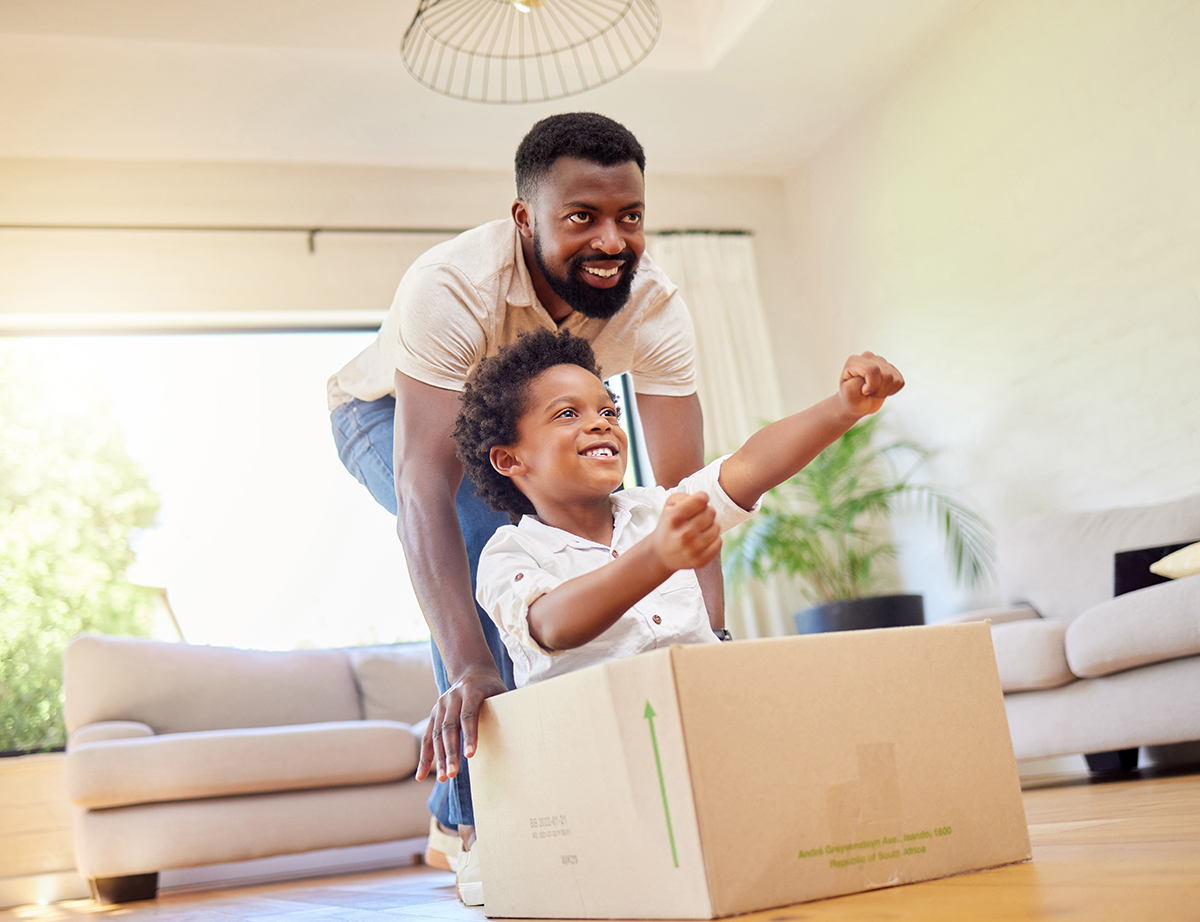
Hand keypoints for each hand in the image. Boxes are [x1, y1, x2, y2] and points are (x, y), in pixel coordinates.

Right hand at [415, 665, 508, 782]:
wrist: (472, 671)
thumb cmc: (493, 687)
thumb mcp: (502, 693)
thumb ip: (508, 710)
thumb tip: (525, 732)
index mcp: (471, 691)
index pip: (469, 715)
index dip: (470, 735)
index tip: (471, 755)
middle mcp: (452, 697)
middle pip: (450, 727)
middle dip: (450, 751)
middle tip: (452, 773)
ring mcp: (441, 705)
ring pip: (437, 734)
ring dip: (438, 758)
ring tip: (443, 778)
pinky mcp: (434, 714)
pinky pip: (428, 737)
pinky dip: (425, 757)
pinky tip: (421, 776)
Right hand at [652, 492, 721, 572]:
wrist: (661, 555)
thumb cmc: (668, 525)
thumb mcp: (668, 506)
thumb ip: (685, 496)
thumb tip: (703, 498)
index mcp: (674, 518)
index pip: (701, 500)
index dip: (702, 498)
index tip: (698, 502)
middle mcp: (684, 534)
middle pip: (711, 512)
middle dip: (706, 512)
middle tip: (697, 517)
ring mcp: (693, 549)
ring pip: (717, 527)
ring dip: (711, 525)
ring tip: (700, 529)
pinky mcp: (701, 560)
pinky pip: (719, 542)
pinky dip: (713, 539)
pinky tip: (703, 539)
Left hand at [838, 352, 904, 417]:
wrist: (858, 403)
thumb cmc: (851, 398)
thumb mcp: (847, 395)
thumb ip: (854, 383)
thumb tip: (870, 377)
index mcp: (854, 361)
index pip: (872, 369)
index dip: (872, 385)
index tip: (864, 392)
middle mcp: (868, 357)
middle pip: (885, 375)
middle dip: (879, 390)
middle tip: (868, 394)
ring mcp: (881, 361)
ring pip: (893, 378)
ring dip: (885, 391)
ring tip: (873, 392)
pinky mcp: (891, 368)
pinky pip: (900, 381)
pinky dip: (892, 390)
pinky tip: (881, 390)